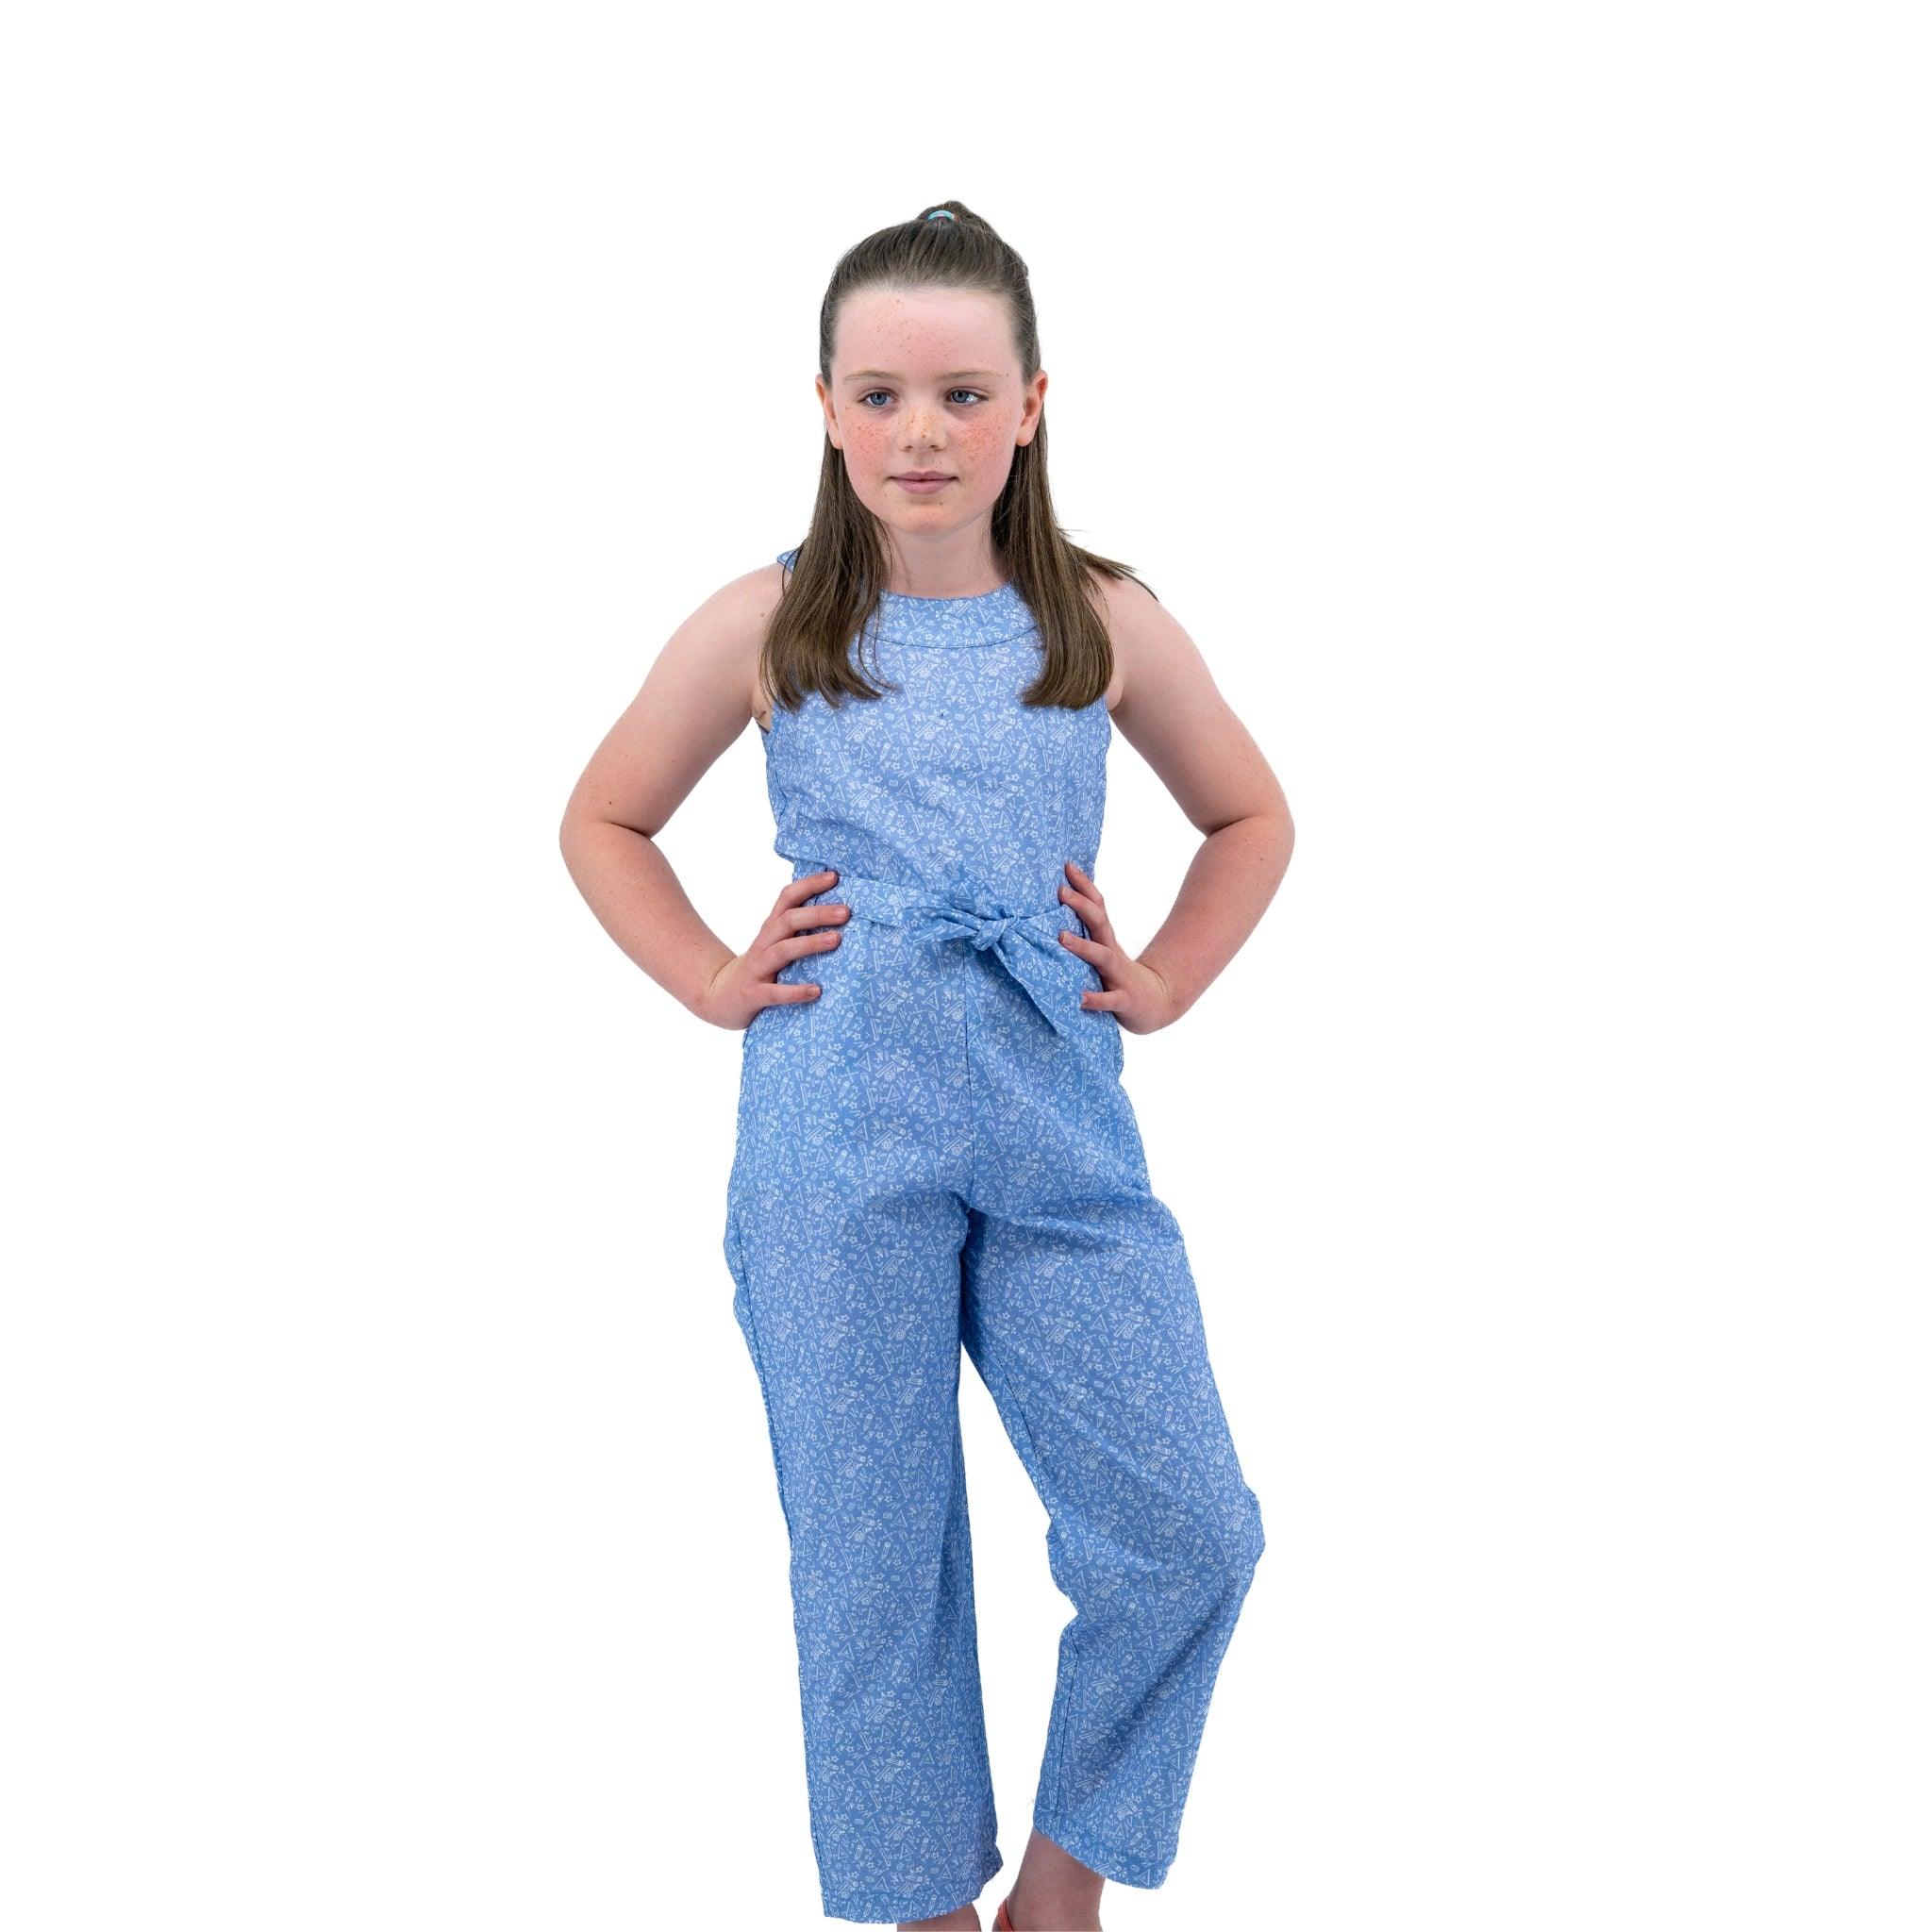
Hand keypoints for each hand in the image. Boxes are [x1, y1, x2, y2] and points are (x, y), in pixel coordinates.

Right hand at [695, 868, 849, 1029]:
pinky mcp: (754, 995)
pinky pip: (775, 993)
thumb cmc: (759, 968)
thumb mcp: (773, 943)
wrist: (719, 997)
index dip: (809, 884)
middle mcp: (763, 944)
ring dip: (810, 943)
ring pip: (783, 951)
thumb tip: (838, 912)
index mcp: (771, 929)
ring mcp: (758, 969)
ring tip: (836, 940)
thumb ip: (797, 928)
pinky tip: (817, 990)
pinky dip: (796, 992)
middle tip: (845, 911)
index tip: (834, 876)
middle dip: (818, 914)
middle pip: (789, 921)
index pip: (787, 898)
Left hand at [1054, 860, 1180, 1035]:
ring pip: (1102, 957)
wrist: (1157, 1004)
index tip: (1067, 866)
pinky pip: (1109, 1000)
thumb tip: (1057, 916)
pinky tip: (1080, 998)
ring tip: (1061, 937)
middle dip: (1081, 905)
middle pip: (1099, 924)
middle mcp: (1112, 954)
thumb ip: (1087, 936)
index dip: (1084, 886)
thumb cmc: (1120, 977)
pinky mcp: (1124, 1001)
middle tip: (1061, 891)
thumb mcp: (1104, 953)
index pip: (1097, 907)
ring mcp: (1119, 976)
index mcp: (1107, 941)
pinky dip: (1094, 999)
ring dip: (1082, 946)